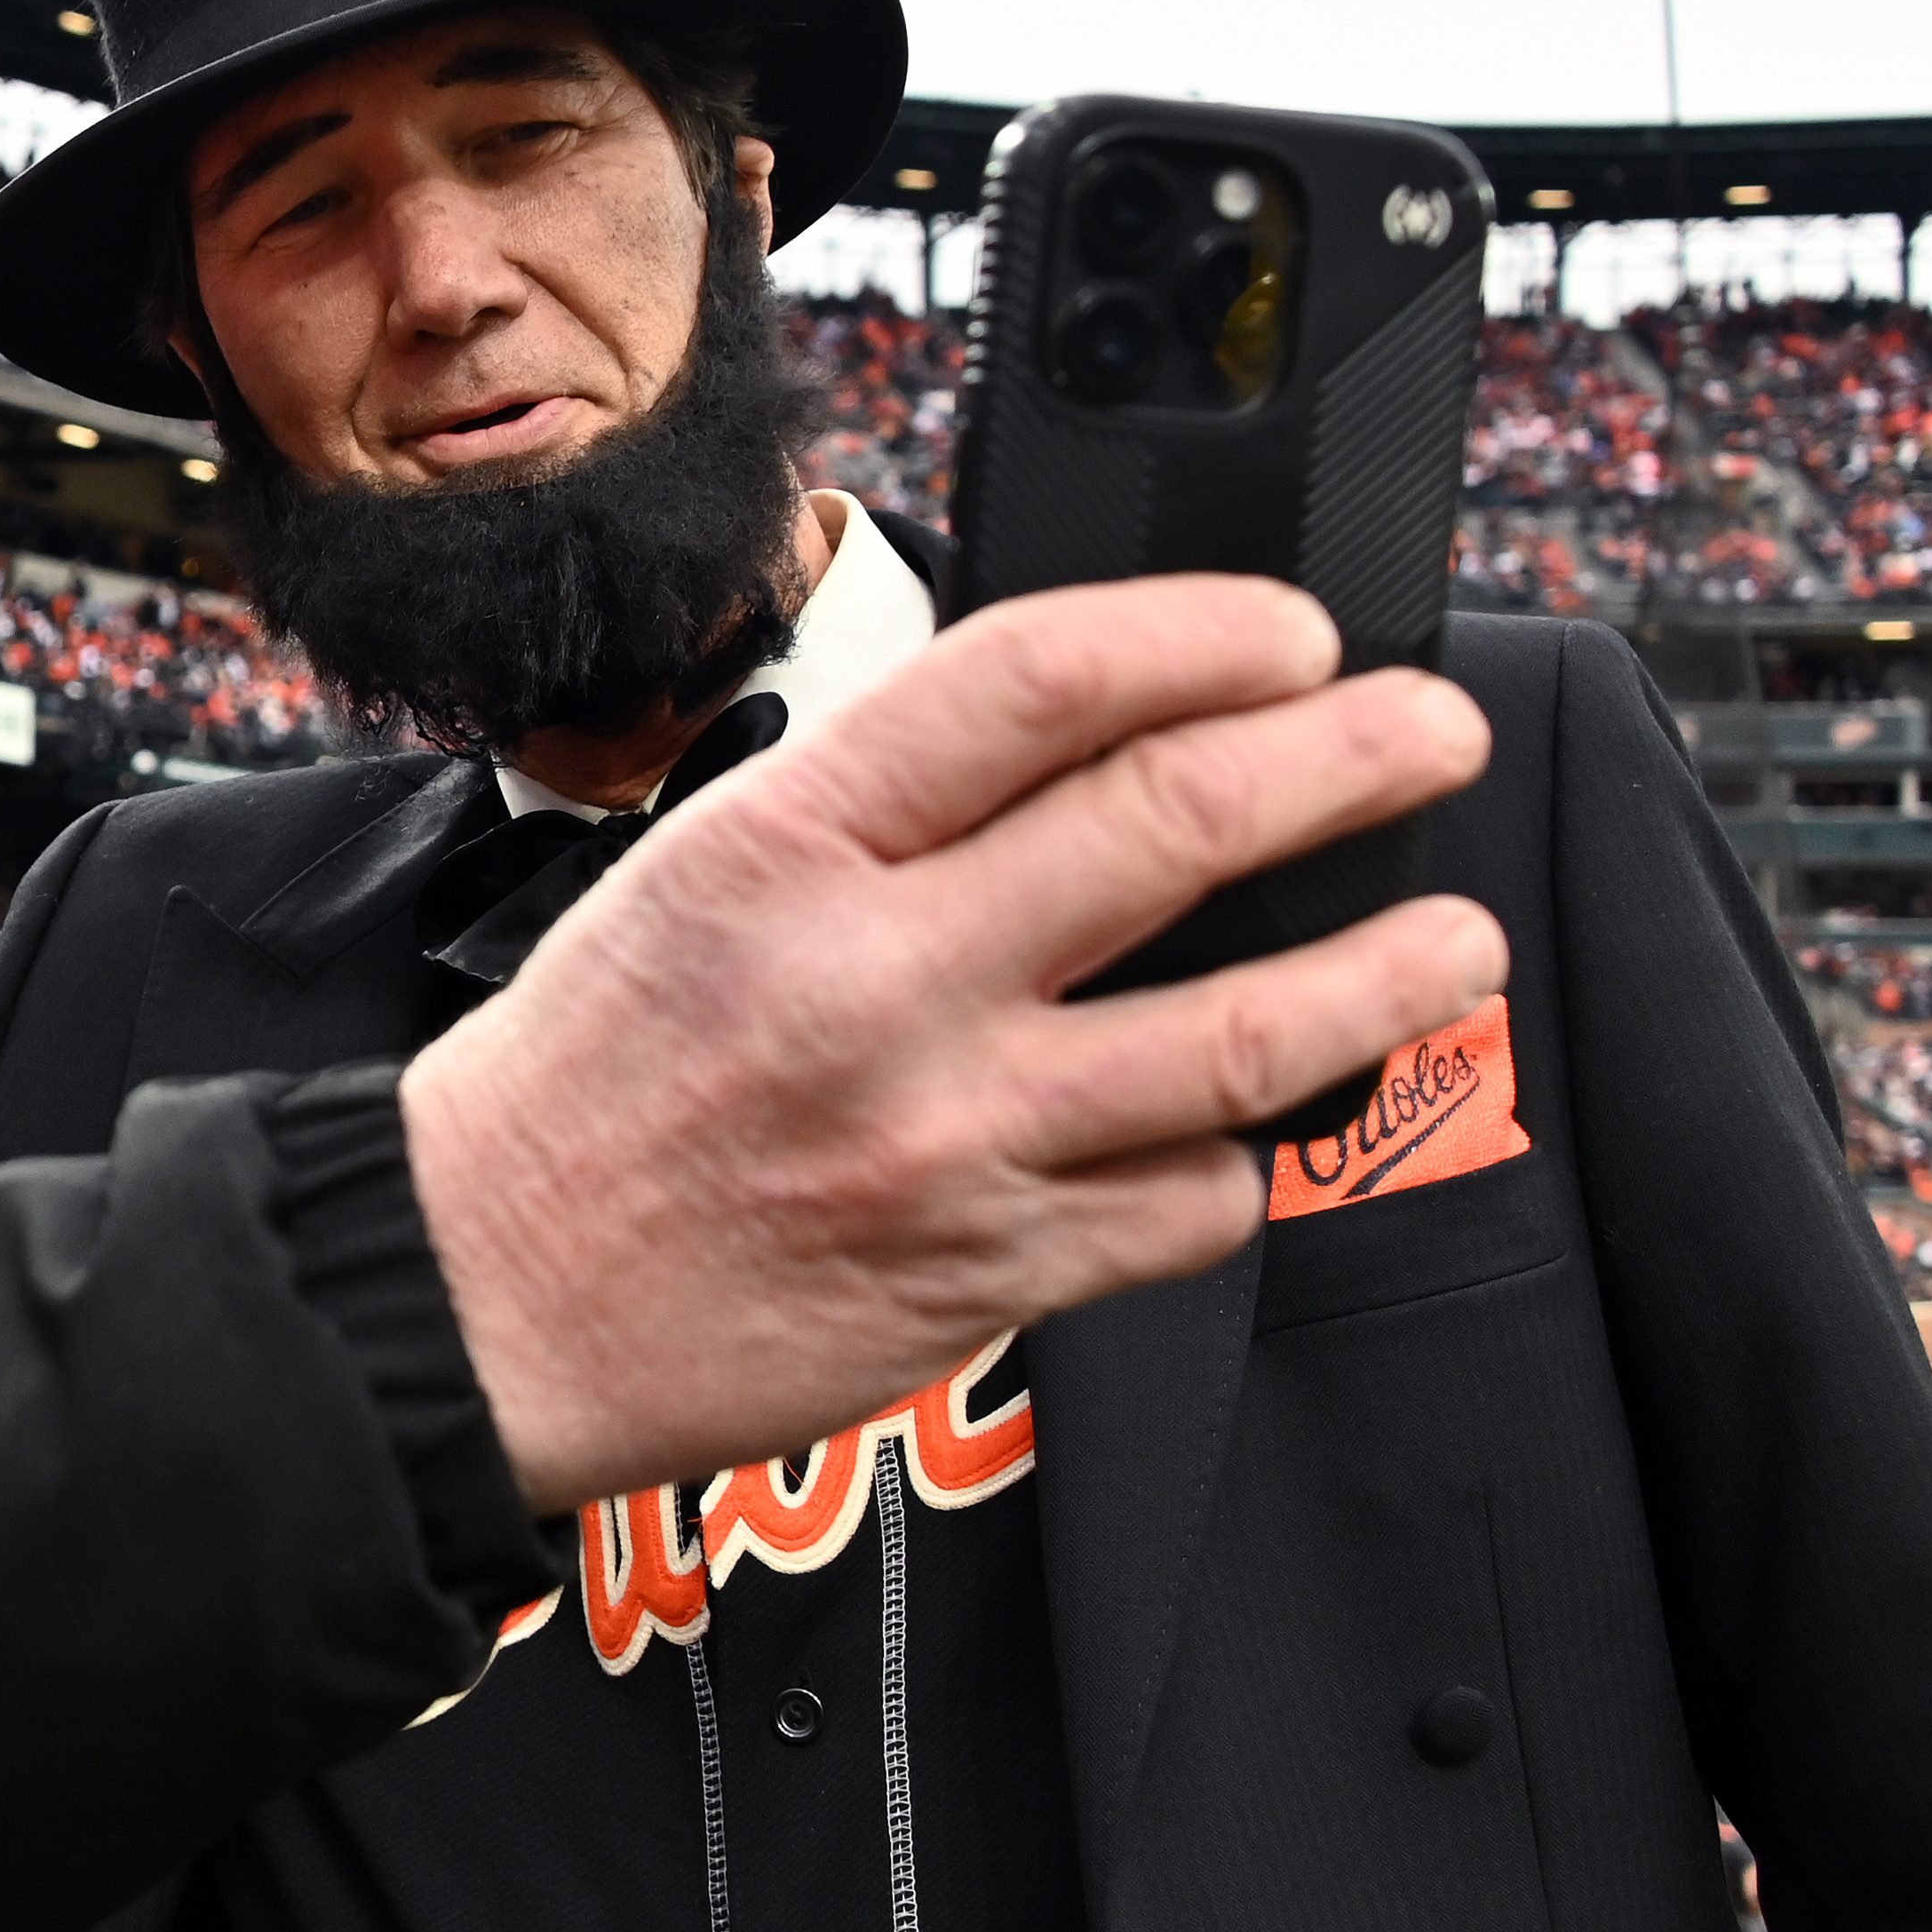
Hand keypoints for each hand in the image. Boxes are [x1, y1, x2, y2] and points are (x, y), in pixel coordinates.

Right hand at [403, 575, 1505, 1512]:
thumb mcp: (692, 872)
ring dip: (1391, 972)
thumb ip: (879, 807)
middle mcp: (878, 980)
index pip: (1043, 682)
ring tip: (1451, 942)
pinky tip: (1256, 1125)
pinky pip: (1191, 1203)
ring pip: (1248, 1035)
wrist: (480, 1300)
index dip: (1207, 632)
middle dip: (1354, 761)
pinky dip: (1248, 1155)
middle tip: (1430, 737)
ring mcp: (949, 1135)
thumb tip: (1088, 736)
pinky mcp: (988, 1275)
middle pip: (1180, 825)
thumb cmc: (581, 1081)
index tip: (1292, 635)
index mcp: (789, 847)